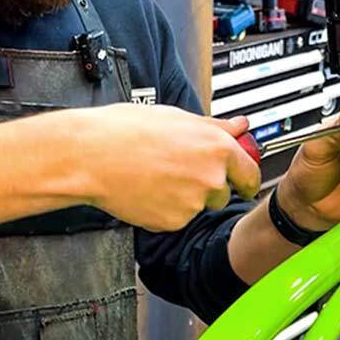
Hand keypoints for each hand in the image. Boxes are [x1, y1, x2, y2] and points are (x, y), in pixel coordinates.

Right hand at [76, 104, 259, 230]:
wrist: (88, 156)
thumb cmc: (125, 131)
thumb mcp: (176, 117)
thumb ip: (215, 127)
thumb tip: (240, 126)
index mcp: (216, 147)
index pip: (251, 172)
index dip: (247, 179)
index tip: (245, 183)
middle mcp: (210, 177)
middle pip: (225, 192)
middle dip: (210, 186)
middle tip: (179, 172)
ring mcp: (192, 203)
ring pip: (199, 205)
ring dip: (186, 197)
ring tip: (156, 176)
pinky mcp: (172, 221)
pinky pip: (177, 217)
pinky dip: (165, 209)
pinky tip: (146, 190)